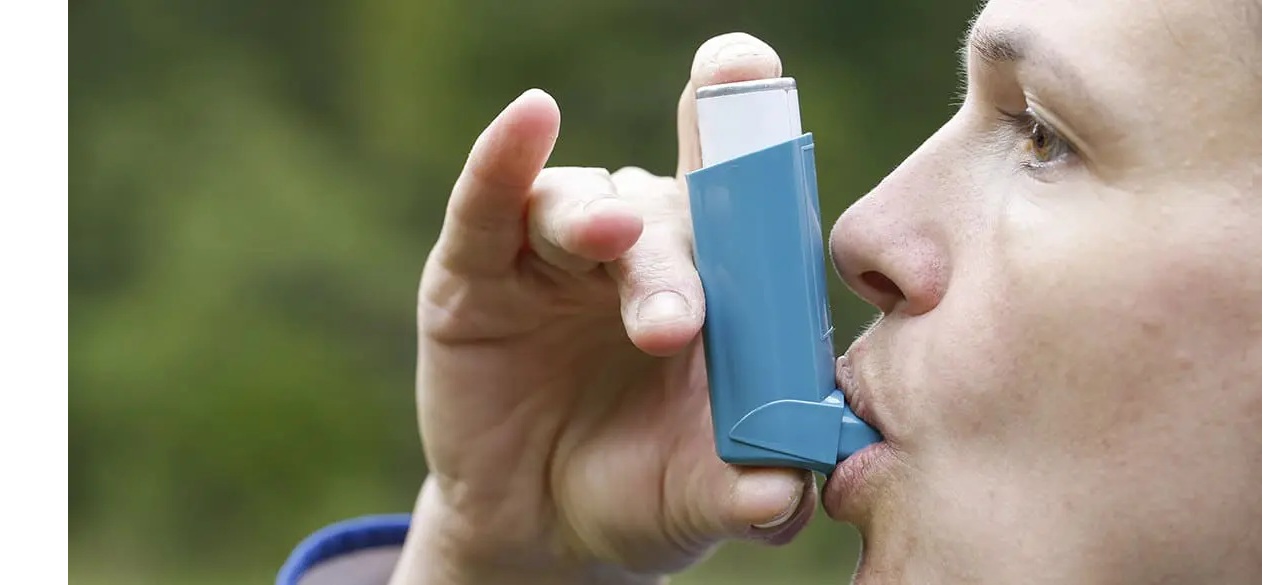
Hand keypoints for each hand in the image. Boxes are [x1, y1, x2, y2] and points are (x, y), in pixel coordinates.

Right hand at [389, 33, 815, 584]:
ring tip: (612, 241)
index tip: (760, 82)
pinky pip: (489, 203)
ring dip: (599, 223)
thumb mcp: (694, 498)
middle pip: (666, 216)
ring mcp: (555, 255)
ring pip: (582, 207)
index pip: (742, 198)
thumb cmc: (637, 490)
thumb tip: (787, 496)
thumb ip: (745, 493)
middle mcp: (639, 250)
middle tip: (674, 327)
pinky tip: (527, 121)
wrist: (536, 531)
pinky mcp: (476, 270)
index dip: (750, 139)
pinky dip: (503, 160)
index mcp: (713, 283)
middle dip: (672, 266)